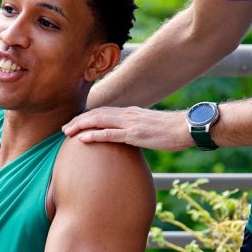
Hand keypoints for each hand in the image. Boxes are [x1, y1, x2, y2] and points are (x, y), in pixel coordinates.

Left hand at [63, 105, 190, 150]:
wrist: (187, 127)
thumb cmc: (172, 130)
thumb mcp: (151, 127)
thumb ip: (138, 130)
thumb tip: (130, 139)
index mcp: (131, 113)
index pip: (103, 112)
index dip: (87, 117)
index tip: (75, 124)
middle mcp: (128, 114)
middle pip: (96, 114)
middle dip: (78, 121)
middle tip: (64, 129)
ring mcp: (130, 124)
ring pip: (99, 121)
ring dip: (80, 126)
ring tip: (67, 133)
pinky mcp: (135, 134)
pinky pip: (110, 134)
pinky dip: (94, 135)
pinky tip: (82, 139)